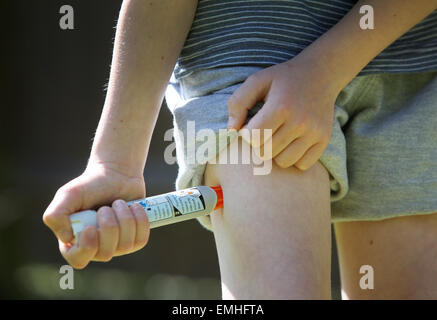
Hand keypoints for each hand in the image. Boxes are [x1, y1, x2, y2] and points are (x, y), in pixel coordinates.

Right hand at [43, 162, 148, 268]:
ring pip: (125, 245)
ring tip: (119, 203)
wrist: (118, 175)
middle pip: (106, 252)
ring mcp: (117, 246)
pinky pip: (141, 239)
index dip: (86, 248)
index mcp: (74, 241)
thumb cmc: (91, 185)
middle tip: (107, 207)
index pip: (78, 259)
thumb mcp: (68, 195)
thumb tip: (67, 238)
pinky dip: (139, 219)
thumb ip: (55, 215)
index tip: (91, 228)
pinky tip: (133, 207)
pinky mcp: (135, 240)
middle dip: (109, 226)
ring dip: (124, 218)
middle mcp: (96, 248)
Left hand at [227, 56, 338, 170]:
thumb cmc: (283, 79)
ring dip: (275, 153)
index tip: (251, 125)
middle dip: (259, 144)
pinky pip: (302, 165)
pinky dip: (294, 158)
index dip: (247, 134)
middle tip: (264, 130)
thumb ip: (238, 103)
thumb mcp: (257, 81)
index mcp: (281, 107)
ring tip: (277, 137)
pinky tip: (291, 143)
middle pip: (266, 152)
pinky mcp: (324, 140)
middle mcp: (300, 122)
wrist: (320, 74)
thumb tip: (231, 129)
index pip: (253, 138)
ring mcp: (314, 133)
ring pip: (283, 162)